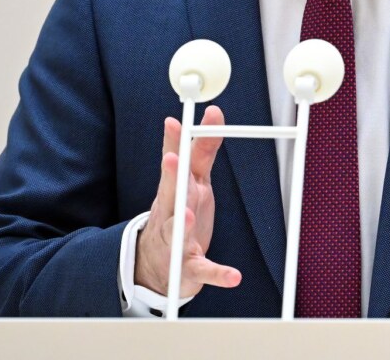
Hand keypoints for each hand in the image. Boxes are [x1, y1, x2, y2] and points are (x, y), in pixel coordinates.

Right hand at [135, 105, 240, 296]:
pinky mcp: (189, 268)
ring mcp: (178, 240)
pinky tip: (233, 277)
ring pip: (180, 230)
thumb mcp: (189, 181)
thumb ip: (200, 149)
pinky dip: (218, 274)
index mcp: (177, 191)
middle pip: (172, 193)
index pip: (177, 164)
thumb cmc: (178, 215)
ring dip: (184, 223)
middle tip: (173, 160)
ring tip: (189, 214)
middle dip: (172, 176)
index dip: (176, 143)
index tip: (174, 122)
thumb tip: (212, 112)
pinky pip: (203, 271)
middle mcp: (173, 213)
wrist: (156, 266)